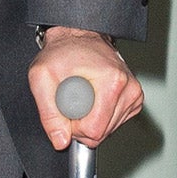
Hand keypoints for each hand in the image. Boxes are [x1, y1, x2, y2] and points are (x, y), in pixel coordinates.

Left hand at [28, 27, 141, 150]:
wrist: (79, 37)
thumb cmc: (62, 53)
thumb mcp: (42, 77)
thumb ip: (48, 113)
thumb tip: (60, 141)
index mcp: (112, 82)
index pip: (94, 130)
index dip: (74, 127)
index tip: (66, 108)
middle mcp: (128, 89)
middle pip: (102, 133)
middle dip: (82, 124)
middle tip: (73, 101)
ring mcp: (134, 94)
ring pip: (109, 131)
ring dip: (91, 120)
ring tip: (83, 97)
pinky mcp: (135, 99)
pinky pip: (115, 123)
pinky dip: (100, 116)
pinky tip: (93, 99)